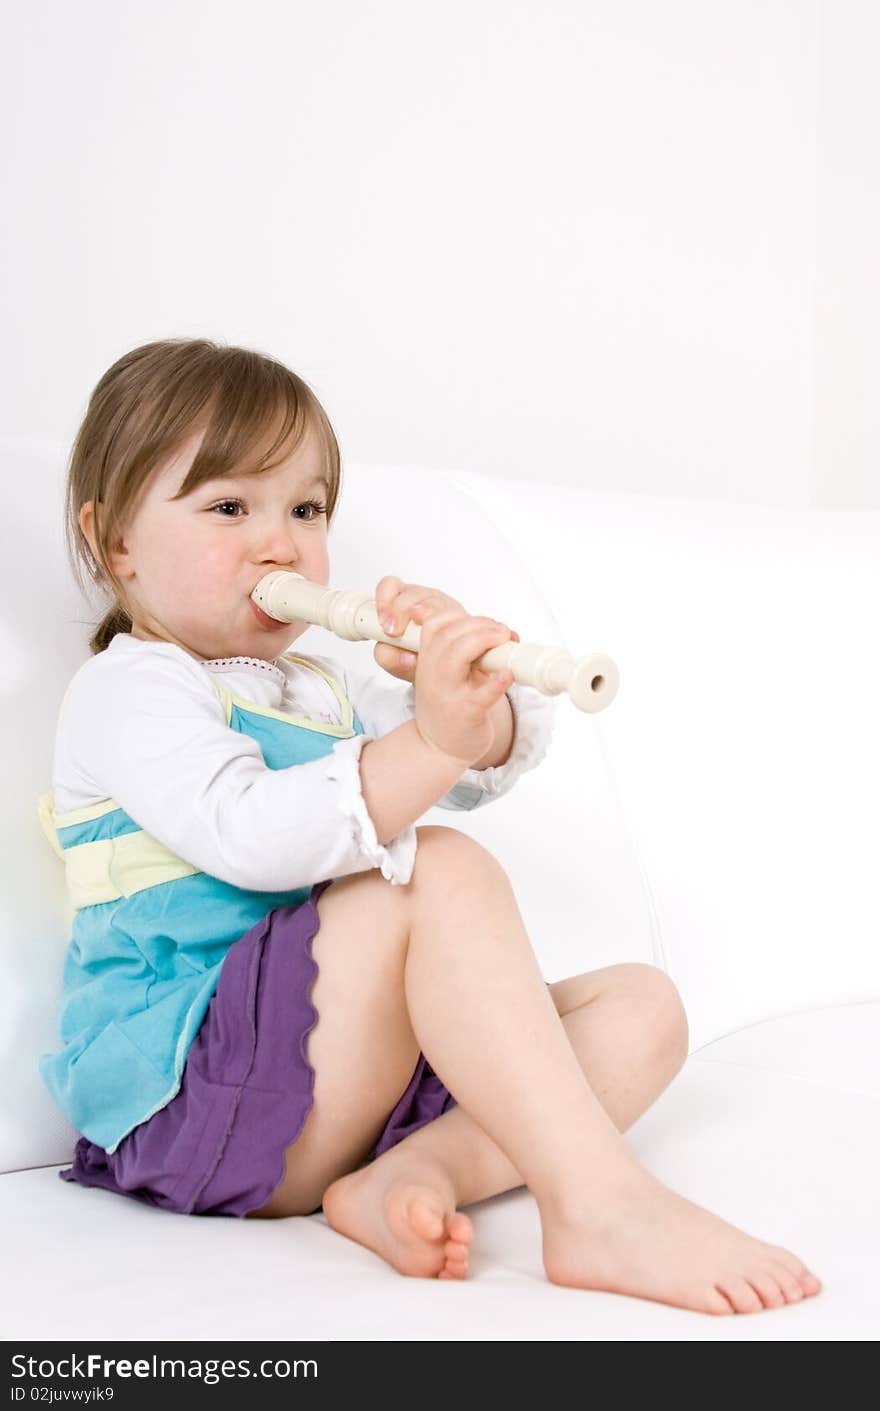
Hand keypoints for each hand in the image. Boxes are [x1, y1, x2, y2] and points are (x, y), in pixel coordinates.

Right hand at [373, 576, 519, 765]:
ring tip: (506, 644)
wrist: (439, 748)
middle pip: (448, 634)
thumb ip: (468, 652)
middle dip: (480, 625)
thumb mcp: (449, 674)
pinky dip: (497, 682)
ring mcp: (447, 694)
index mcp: (427, 660)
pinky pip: (480, 694)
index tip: (485, 624)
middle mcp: (432, 675)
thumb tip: (505, 632)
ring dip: (485, 642)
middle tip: (502, 632)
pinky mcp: (465, 714)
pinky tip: (508, 675)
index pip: (434, 624)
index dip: (461, 616)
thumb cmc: (449, 707)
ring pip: (457, 655)